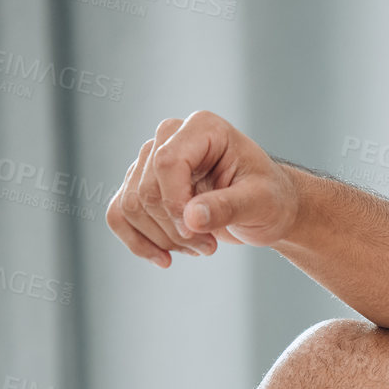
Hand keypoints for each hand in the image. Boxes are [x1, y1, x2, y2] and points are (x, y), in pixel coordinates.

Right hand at [106, 111, 299, 267]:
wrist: (266, 208)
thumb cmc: (270, 198)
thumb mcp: (261, 203)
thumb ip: (228, 207)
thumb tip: (191, 218)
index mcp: (202, 127)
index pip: (167, 162)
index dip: (175, 203)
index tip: (199, 232)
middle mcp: (170, 136)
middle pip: (146, 190)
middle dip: (176, 229)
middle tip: (210, 246)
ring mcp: (150, 160)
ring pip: (131, 206)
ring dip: (164, 239)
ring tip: (201, 247)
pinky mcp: (141, 185)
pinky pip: (119, 215)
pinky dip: (138, 242)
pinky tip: (164, 260)